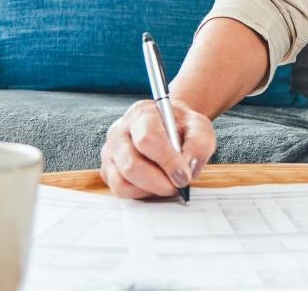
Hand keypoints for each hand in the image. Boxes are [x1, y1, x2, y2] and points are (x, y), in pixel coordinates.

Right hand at [98, 98, 215, 198]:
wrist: (170, 127)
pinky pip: (120, 190)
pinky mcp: (108, 169)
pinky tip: (154, 184)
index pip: (148, 139)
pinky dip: (140, 193)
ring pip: (123, 181)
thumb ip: (199, 145)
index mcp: (142, 113)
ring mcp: (110, 151)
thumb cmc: (182, 127)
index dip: (167, 161)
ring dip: (150, 189)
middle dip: (159, 182)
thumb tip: (187, 168)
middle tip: (178, 184)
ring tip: (167, 182)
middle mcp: (120, 131)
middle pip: (131, 164)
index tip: (184, 175)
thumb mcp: (199, 128)